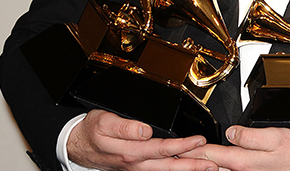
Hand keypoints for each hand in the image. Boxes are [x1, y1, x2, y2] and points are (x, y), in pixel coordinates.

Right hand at [67, 109, 218, 170]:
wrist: (76, 144)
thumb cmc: (91, 131)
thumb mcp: (103, 123)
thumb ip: (125, 127)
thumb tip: (146, 130)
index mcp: (130, 152)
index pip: (162, 150)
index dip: (182, 146)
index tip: (199, 141)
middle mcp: (136, 163)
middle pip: (169, 166)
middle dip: (192, 166)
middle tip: (213, 165)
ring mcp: (137, 168)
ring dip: (187, 170)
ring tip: (207, 168)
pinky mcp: (137, 167)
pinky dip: (175, 170)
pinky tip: (186, 168)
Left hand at [184, 126, 289, 170]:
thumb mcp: (276, 137)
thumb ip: (250, 135)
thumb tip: (230, 131)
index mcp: (243, 161)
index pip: (209, 154)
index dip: (190, 150)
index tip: (174, 148)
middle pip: (209, 166)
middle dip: (190, 161)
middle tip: (171, 156)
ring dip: (202, 167)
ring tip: (185, 162)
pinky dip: (218, 170)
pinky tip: (215, 167)